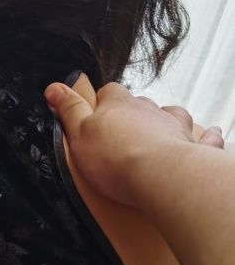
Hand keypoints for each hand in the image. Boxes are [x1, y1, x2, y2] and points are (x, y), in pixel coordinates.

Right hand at [43, 74, 225, 209]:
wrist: (159, 176)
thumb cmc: (117, 159)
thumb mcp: (78, 134)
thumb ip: (68, 109)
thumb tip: (54, 87)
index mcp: (118, 104)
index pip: (107, 92)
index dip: (100, 102)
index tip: (92, 114)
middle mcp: (148, 110)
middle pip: (138, 104)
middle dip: (130, 114)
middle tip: (119, 133)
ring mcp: (172, 127)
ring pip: (169, 116)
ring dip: (164, 121)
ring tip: (157, 133)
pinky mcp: (192, 148)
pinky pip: (203, 138)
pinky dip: (206, 137)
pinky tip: (209, 134)